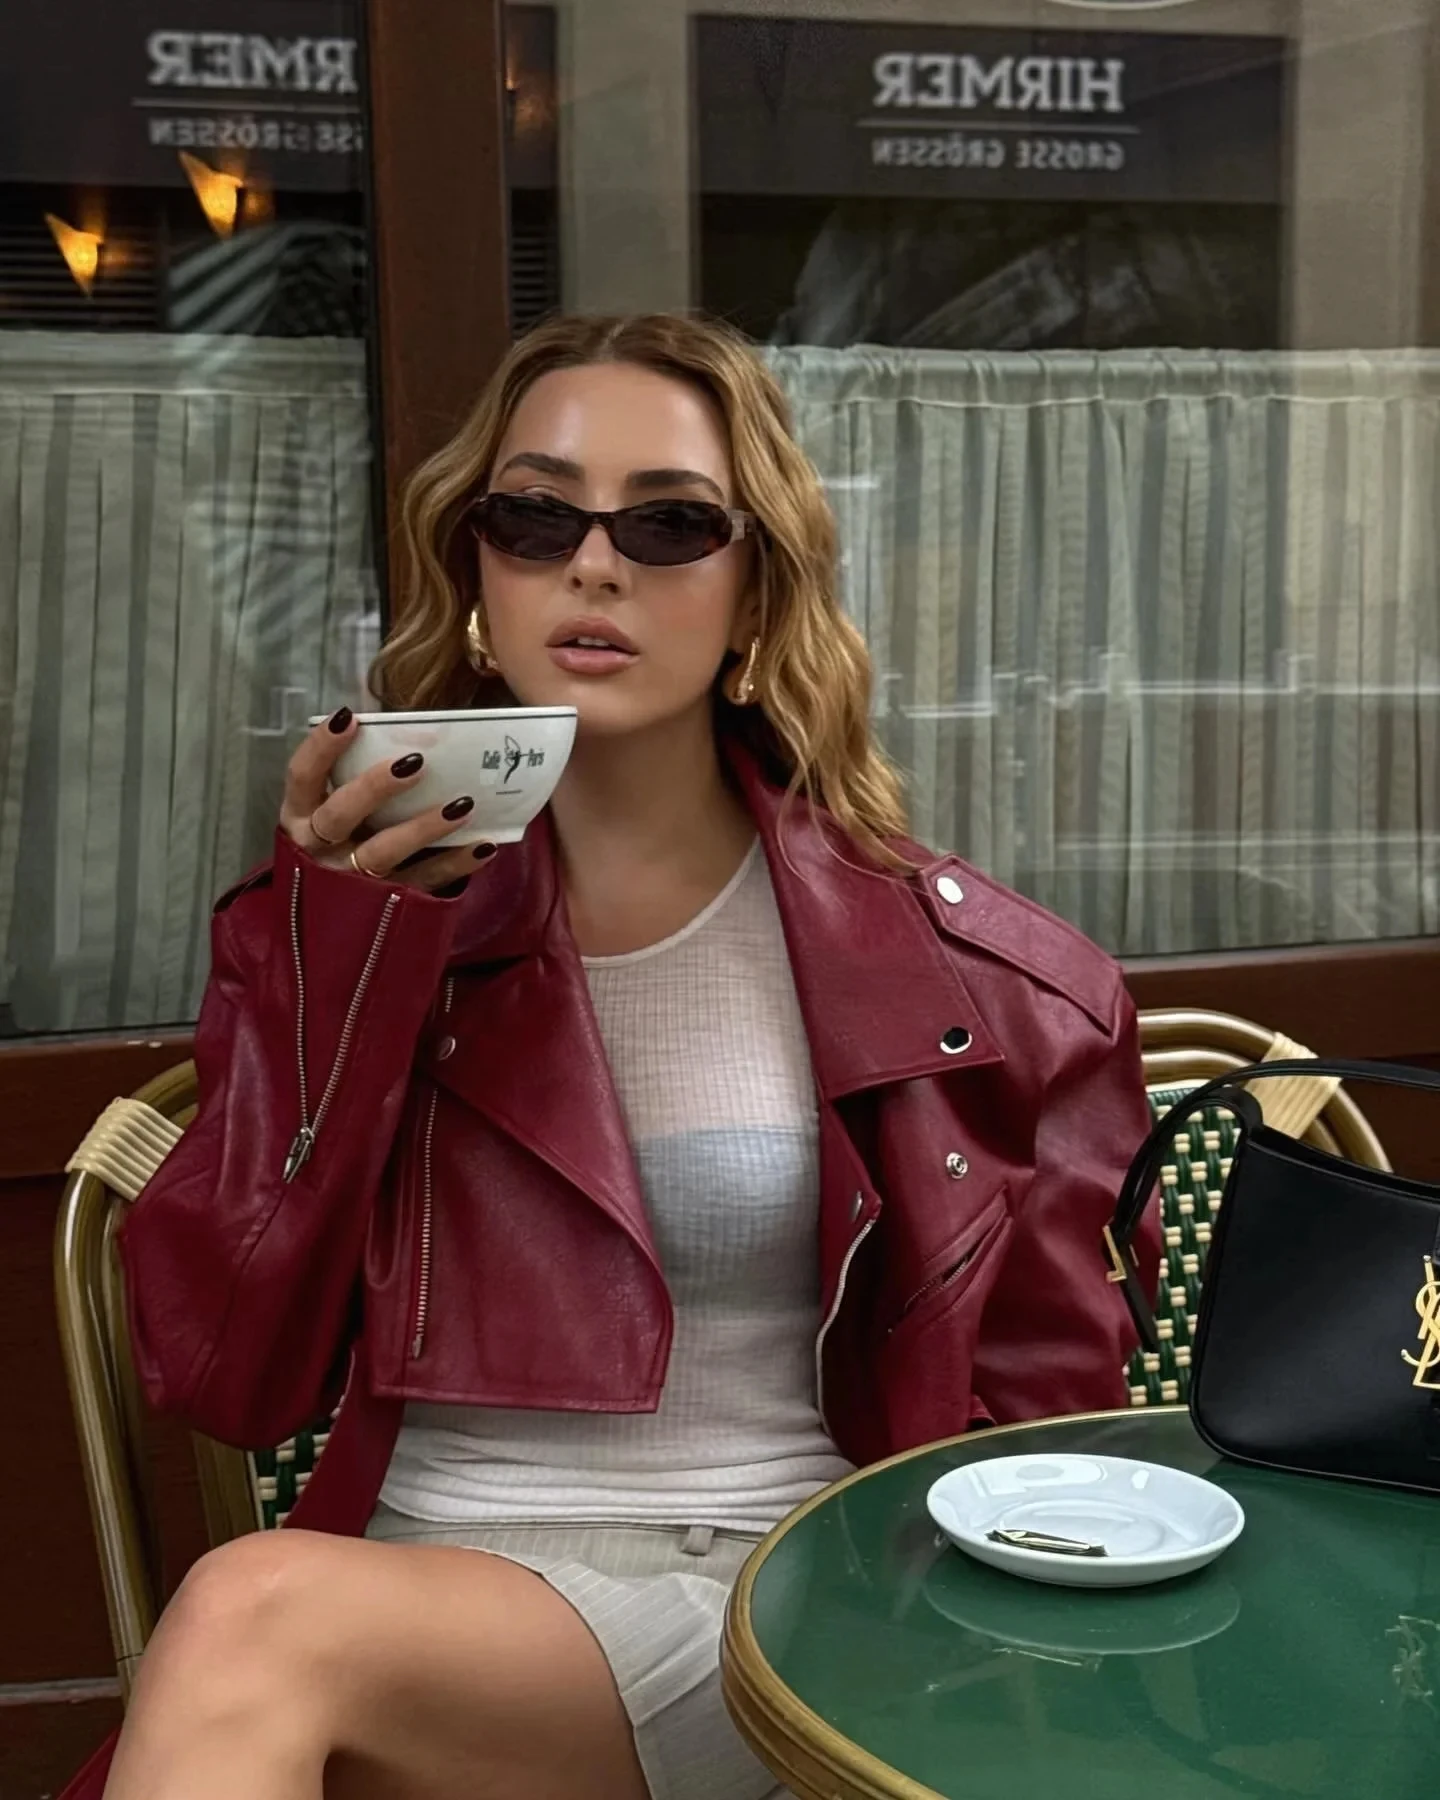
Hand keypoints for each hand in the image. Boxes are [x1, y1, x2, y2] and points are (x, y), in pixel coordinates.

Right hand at [281, 708, 496, 889]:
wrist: (324, 927)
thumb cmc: (335, 844)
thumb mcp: (326, 813)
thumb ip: (351, 781)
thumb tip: (403, 732)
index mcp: (299, 817)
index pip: (302, 776)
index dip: (321, 746)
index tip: (349, 717)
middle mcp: (318, 848)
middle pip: (339, 815)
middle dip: (374, 788)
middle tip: (416, 762)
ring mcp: (350, 880)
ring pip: (383, 852)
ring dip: (423, 827)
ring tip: (462, 804)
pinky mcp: (385, 903)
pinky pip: (423, 881)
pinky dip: (455, 863)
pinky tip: (483, 845)